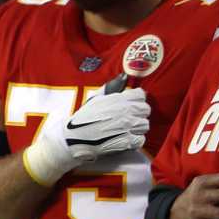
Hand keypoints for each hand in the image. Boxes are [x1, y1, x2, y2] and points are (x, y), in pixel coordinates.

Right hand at [23, 87, 150, 184]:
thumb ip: (111, 88)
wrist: (72, 140)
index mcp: (118, 99)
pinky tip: (124, 140)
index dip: (136, 100)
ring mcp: (127, 127)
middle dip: (137, 114)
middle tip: (126, 120)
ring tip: (124, 130)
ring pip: (144, 125)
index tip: (129, 106)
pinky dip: (134, 141)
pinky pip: (140, 139)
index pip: (140, 95)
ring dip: (136, 128)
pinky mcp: (127, 141)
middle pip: (145, 110)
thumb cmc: (82, 119)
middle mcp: (125, 111)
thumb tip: (124, 76)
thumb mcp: (95, 100)